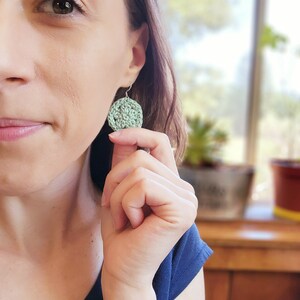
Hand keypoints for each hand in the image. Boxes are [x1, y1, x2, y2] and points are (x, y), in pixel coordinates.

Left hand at [100, 128, 196, 295]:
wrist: (124, 268)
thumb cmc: (120, 232)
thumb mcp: (118, 191)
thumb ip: (123, 164)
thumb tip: (120, 136)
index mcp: (170, 182)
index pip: (160, 142)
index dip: (137, 133)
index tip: (113, 136)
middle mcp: (183, 188)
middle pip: (141, 156)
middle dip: (115, 180)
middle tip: (111, 206)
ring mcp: (186, 198)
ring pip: (139, 171)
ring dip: (118, 196)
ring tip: (122, 219)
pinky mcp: (181, 208)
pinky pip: (143, 186)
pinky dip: (127, 204)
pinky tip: (133, 223)